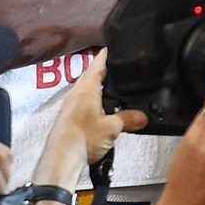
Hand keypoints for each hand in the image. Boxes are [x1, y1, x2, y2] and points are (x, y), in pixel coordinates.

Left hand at [34, 48, 148, 186]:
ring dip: (97, 87)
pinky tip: (101, 110)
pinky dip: (93, 100)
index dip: (107, 55)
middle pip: (91, 75)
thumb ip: (128, 119)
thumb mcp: (112, 128)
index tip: (113, 47)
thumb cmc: (82, 138)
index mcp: (86, 88)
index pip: (98, 64)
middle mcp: (76, 92)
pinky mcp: (68, 116)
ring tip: (112, 89)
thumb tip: (143, 117)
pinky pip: (82, 101)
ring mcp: (70, 104)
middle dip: (104, 71)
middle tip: (116, 68)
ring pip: (86, 89)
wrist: (61, 157)